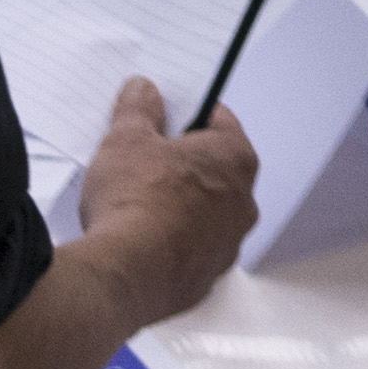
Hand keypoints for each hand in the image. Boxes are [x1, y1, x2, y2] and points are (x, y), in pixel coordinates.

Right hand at [72, 75, 256, 328]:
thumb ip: (137, 110)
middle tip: (144, 165)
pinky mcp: (205, 278)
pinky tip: (138, 246)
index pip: (218, 121)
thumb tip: (142, 90)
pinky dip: (169, 248)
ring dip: (178, 210)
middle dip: (183, 166)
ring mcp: (227, 244)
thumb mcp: (126, 139)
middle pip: (214, 171)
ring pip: (205, 216)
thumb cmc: (135, 201)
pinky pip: (190, 254)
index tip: (162, 118)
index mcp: (235, 157)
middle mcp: (243, 200)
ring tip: (136, 210)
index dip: (186, 116)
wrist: (124, 274)